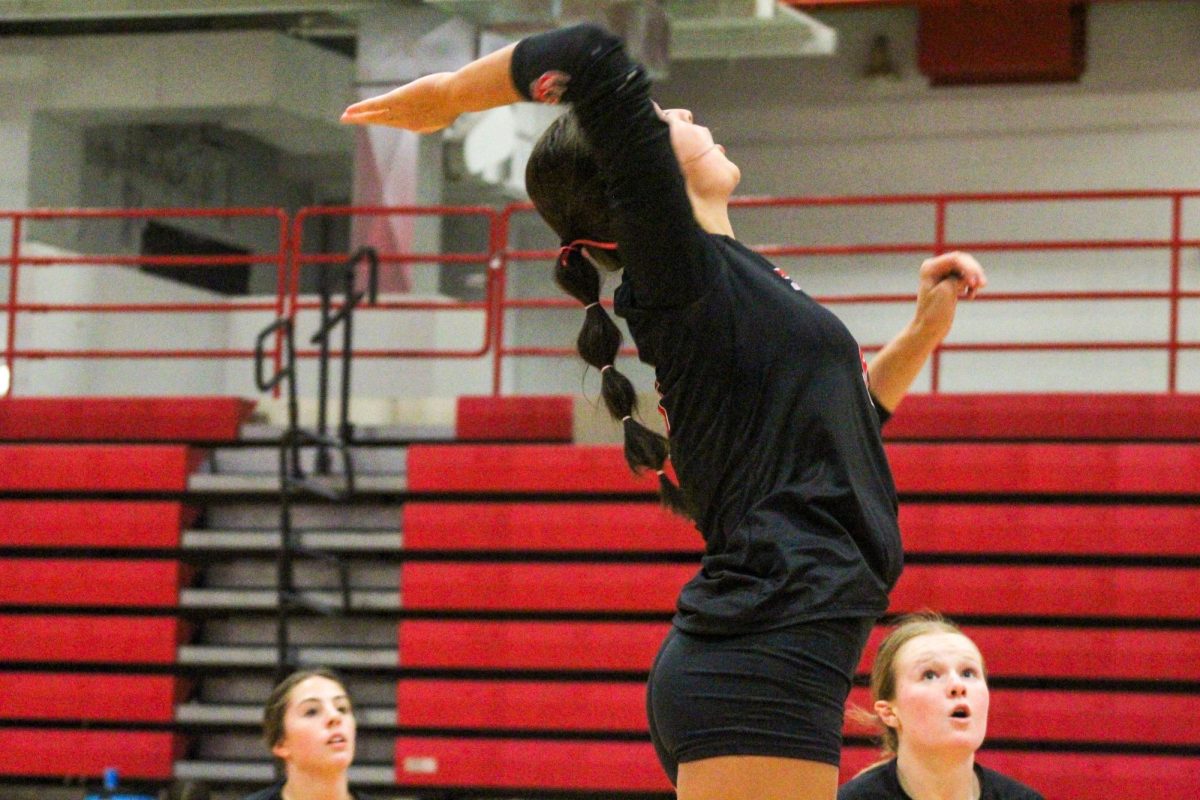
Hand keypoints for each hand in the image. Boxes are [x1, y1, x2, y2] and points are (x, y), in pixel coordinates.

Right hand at [340, 73, 458, 133]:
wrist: (456, 95)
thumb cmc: (458, 98)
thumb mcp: (452, 106)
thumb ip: (444, 107)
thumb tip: (448, 103)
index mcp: (422, 124)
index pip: (402, 122)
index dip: (391, 119)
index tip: (382, 116)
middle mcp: (409, 121)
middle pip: (384, 122)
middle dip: (367, 121)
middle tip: (352, 121)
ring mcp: (402, 112)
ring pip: (376, 116)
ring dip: (359, 117)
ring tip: (345, 117)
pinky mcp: (397, 101)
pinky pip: (375, 107)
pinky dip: (361, 109)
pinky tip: (349, 111)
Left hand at [911, 250, 986, 343]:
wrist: (928, 330)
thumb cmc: (933, 313)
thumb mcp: (946, 292)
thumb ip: (959, 278)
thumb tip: (970, 274)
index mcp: (930, 267)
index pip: (955, 259)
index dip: (969, 268)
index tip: (975, 283)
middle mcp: (934, 267)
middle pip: (962, 261)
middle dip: (974, 272)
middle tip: (983, 285)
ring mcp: (942, 275)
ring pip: (966, 269)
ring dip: (974, 279)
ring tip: (974, 293)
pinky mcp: (949, 283)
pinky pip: (966, 278)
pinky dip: (971, 286)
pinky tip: (970, 296)